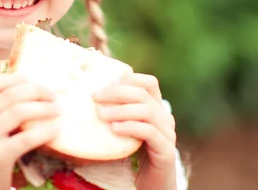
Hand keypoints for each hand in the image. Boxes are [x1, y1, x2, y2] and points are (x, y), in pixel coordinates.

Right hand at [0, 74, 60, 189]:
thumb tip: (28, 89)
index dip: (15, 78)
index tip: (33, 81)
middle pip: (11, 94)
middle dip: (37, 91)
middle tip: (53, 96)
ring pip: (20, 112)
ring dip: (44, 108)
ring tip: (57, 110)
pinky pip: (27, 137)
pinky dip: (45, 131)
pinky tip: (56, 130)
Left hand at [93, 74, 176, 189]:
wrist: (151, 185)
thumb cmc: (132, 155)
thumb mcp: (123, 129)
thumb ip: (115, 113)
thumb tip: (89, 96)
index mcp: (156, 108)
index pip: (149, 83)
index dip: (128, 79)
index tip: (105, 83)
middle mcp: (165, 117)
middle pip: (143, 94)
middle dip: (117, 92)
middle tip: (96, 96)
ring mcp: (168, 133)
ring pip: (147, 111)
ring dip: (121, 110)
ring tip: (101, 114)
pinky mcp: (166, 151)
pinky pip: (149, 132)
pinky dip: (130, 127)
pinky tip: (114, 129)